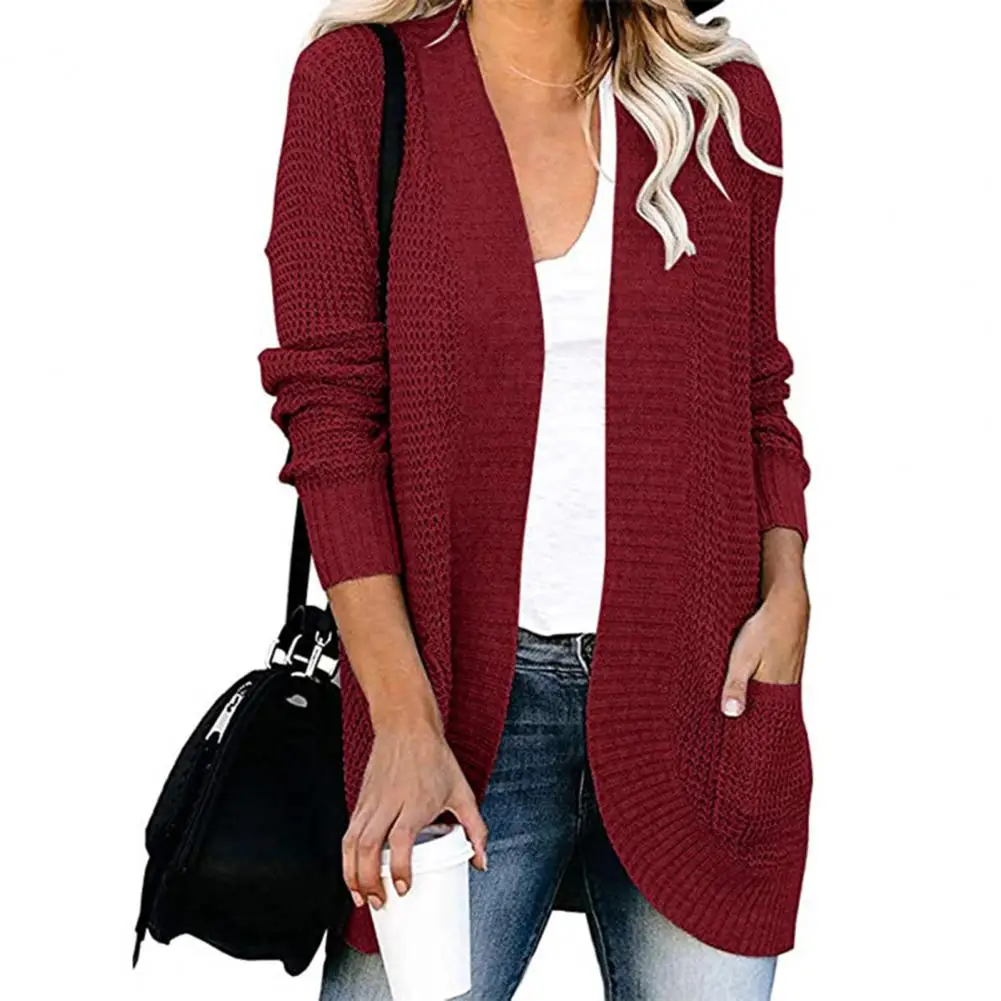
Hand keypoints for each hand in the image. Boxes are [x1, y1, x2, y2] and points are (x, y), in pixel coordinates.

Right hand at [341, 716, 488, 910]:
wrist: (406, 726)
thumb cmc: (434, 757)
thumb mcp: (461, 791)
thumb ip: (474, 828)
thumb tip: (481, 861)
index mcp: (416, 802)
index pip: (401, 839)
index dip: (400, 867)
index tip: (404, 888)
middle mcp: (390, 802)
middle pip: (369, 846)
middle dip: (369, 880)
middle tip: (378, 902)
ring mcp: (372, 801)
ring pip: (352, 841)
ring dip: (352, 873)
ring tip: (360, 896)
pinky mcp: (361, 800)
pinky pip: (348, 832)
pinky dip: (347, 857)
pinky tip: (353, 872)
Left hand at [720, 583, 809, 716]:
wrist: (787, 604)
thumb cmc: (766, 630)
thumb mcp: (743, 658)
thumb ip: (737, 685)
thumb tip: (731, 713)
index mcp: (774, 689)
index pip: (760, 716)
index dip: (746, 725)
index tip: (730, 733)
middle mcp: (784, 685)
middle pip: (763, 706)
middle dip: (746, 712)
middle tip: (726, 720)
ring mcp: (787, 673)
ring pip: (766, 692)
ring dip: (752, 695)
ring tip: (733, 702)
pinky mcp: (785, 662)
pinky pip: (769, 679)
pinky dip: (758, 683)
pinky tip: (749, 680)